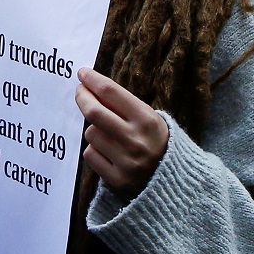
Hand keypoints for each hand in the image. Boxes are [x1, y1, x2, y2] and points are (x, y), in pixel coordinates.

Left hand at [75, 67, 169, 197]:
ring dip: (94, 129)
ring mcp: (127, 162)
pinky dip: (95, 150)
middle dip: (82, 97)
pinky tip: (108, 152)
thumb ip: (123, 104)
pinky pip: (90, 155)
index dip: (92, 80)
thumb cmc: (155, 139)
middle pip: (94, 112)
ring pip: (90, 134)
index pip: (111, 92)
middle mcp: (136, 140)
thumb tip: (91, 86)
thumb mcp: (148, 117)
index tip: (83, 73)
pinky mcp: (118, 179)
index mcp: (147, 119)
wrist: (173, 177)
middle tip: (80, 91)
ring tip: (109, 134)